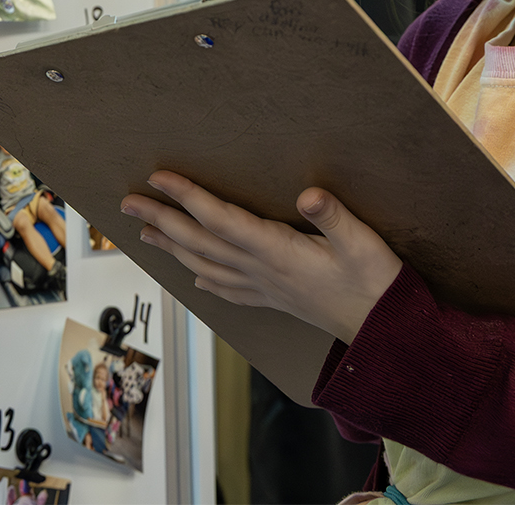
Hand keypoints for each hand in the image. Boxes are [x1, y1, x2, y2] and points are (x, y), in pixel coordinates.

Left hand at [121, 170, 402, 343]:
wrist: (386, 337)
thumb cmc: (378, 287)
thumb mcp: (365, 245)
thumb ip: (335, 219)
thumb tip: (309, 194)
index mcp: (278, 252)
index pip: (221, 219)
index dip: (188, 196)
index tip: (158, 177)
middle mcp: (263, 271)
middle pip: (200, 241)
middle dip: (161, 219)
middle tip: (128, 202)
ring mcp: (267, 289)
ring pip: (206, 266)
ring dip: (173, 247)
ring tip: (145, 233)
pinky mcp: (276, 300)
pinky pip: (229, 289)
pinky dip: (205, 279)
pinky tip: (195, 278)